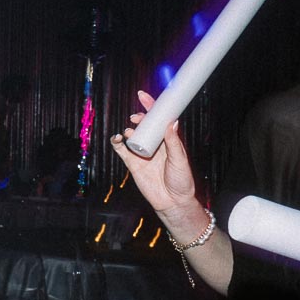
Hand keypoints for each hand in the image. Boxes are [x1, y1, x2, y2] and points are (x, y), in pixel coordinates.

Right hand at [109, 91, 198, 213]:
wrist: (172, 202)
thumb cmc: (182, 181)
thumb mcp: (180, 160)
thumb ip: (174, 142)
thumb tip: (171, 123)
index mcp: (168, 141)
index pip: (159, 120)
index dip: (152, 107)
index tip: (144, 96)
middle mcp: (155, 144)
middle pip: (144, 125)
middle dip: (139, 118)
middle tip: (137, 118)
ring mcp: (142, 153)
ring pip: (132, 135)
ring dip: (129, 130)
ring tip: (130, 132)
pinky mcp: (132, 163)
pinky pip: (121, 150)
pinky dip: (117, 142)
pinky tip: (117, 139)